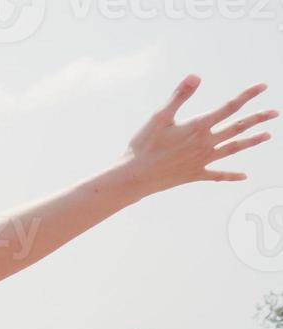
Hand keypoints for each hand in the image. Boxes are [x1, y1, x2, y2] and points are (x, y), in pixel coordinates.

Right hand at [119, 75, 274, 194]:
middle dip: (257, 118)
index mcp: (198, 126)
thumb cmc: (144, 145)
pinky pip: (218, 175)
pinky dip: (231, 175)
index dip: (247, 96)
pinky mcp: (195, 173)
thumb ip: (179, 96)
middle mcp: (205, 143)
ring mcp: (202, 160)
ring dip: (252, 141)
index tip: (262, 87)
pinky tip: (244, 176)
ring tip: (267, 135)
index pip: (229, 107)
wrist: (135, 177)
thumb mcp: (159, 117)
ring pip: (233, 148)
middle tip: (274, 113)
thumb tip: (196, 77)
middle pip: (237, 127)